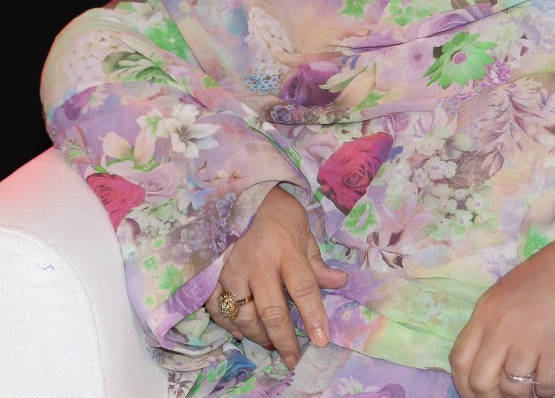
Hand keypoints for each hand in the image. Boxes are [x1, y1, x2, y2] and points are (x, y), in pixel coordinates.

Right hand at [204, 185, 347, 367]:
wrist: (246, 196)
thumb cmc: (281, 216)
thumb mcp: (305, 234)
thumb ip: (318, 263)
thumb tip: (340, 282)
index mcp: (286, 250)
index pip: (303, 288)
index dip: (313, 316)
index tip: (321, 340)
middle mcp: (258, 263)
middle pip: (271, 311)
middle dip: (284, 340)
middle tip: (293, 358)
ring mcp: (232, 269)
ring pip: (242, 315)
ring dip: (257, 335)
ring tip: (271, 343)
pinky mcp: (214, 273)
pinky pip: (217, 307)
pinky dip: (228, 324)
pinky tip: (241, 332)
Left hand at [450, 233, 554, 397]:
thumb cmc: (540, 281)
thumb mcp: (501, 299)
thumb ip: (488, 330)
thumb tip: (481, 370)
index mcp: (484, 314)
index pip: (459, 360)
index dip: (463, 386)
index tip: (474, 396)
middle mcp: (502, 327)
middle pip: (481, 382)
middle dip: (491, 397)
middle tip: (505, 395)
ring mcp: (530, 338)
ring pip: (514, 389)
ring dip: (522, 394)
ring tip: (530, 383)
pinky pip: (545, 387)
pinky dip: (545, 390)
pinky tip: (548, 378)